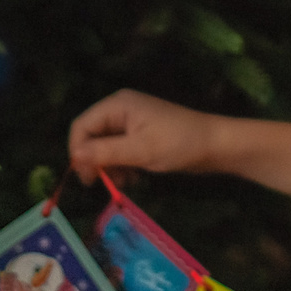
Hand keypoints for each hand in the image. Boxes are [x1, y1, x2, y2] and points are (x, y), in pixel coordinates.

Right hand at [67, 89, 218, 182]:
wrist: (216, 146)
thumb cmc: (179, 143)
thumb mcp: (140, 150)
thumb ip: (105, 152)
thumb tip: (74, 156)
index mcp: (117, 105)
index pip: (82, 126)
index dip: (78, 152)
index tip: (86, 178)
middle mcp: (120, 110)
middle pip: (91, 137)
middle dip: (96, 162)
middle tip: (104, 185)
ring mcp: (131, 123)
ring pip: (104, 148)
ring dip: (110, 168)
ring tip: (125, 183)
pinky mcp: (140, 136)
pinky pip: (119, 152)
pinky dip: (122, 167)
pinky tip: (133, 179)